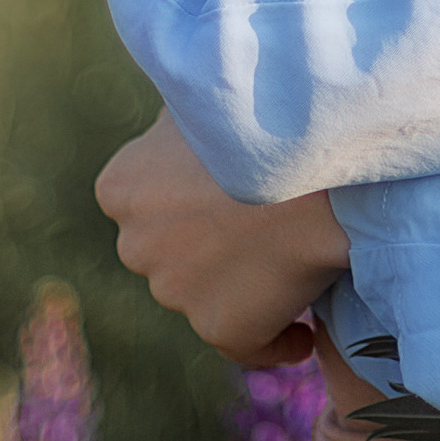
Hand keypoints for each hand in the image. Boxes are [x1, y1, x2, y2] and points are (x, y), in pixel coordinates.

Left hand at [94, 109, 347, 365]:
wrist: (319, 158)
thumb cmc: (266, 116)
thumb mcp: (201, 97)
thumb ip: (179, 122)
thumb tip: (181, 123)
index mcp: (121, 187)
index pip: (145, 197)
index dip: (189, 189)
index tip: (227, 182)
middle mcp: (135, 245)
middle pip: (171, 246)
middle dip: (207, 237)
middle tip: (265, 215)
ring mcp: (175, 292)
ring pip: (206, 292)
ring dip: (240, 281)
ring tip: (292, 257)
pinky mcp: (221, 328)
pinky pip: (251, 343)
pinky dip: (277, 339)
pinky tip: (302, 335)